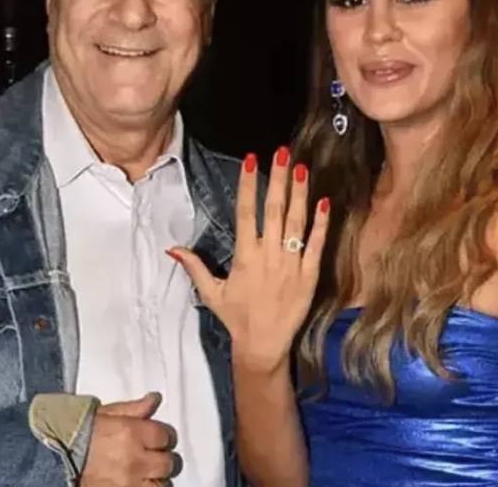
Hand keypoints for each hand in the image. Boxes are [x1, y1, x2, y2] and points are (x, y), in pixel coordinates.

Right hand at [81, 392, 179, 486]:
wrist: (52, 452)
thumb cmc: (77, 429)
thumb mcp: (105, 413)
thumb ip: (133, 409)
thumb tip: (154, 399)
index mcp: (132, 433)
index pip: (167, 436)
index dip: (163, 436)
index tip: (156, 437)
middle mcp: (135, 459)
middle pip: (169, 463)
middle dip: (163, 458)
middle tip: (152, 456)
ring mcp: (129, 482)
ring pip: (161, 484)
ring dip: (156, 478)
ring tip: (146, 474)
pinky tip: (137, 482)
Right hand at [169, 148, 330, 374]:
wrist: (263, 344)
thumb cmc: (236, 317)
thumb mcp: (211, 292)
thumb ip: (194, 267)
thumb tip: (173, 248)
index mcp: (244, 256)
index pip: (246, 212)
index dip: (248, 185)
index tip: (251, 161)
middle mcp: (269, 255)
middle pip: (274, 210)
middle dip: (278, 178)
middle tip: (281, 152)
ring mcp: (291, 264)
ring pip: (297, 222)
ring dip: (300, 193)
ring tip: (301, 167)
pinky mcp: (309, 275)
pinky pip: (317, 245)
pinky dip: (321, 223)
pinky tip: (324, 201)